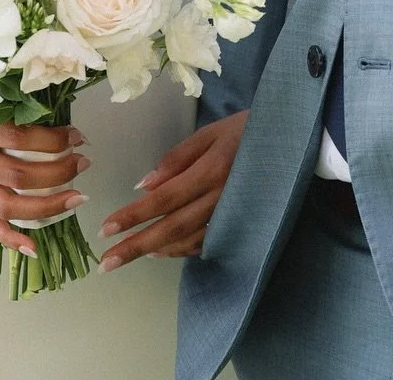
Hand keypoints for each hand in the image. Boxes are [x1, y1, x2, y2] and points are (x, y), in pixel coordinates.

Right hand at [0, 86, 88, 256]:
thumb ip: (16, 104)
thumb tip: (62, 117)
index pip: (19, 139)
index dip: (53, 141)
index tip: (77, 137)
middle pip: (17, 176)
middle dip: (58, 173)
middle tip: (84, 163)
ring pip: (7, 204)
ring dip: (46, 205)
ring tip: (76, 197)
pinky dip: (11, 237)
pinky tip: (34, 247)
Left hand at [98, 110, 247, 268]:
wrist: (286, 141)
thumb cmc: (243, 130)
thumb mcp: (209, 132)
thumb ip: (176, 158)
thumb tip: (144, 186)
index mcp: (211, 171)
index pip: (164, 199)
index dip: (134, 216)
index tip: (105, 229)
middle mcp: (220, 198)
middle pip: (172, 228)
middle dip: (136, 246)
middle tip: (106, 262)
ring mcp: (231, 215)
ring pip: (189, 241)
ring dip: (158, 250)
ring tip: (131, 253)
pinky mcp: (239, 225)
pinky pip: (207, 243)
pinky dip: (183, 250)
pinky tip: (165, 249)